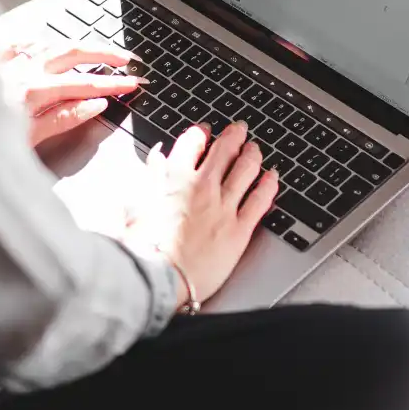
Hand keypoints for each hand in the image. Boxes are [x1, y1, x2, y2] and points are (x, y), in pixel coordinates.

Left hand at [0, 33, 144, 149]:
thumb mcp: (26, 140)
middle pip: (73, 52)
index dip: (113, 83)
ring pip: (48, 41)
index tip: (134, 83)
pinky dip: (34, 40)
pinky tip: (41, 42)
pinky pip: (16, 40)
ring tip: (93, 48)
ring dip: (73, 44)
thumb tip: (95, 104)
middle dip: (104, 53)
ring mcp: (5, 59)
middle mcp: (22, 68)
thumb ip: (62, 119)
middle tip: (126, 58)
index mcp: (34, 91)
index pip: (85, 84)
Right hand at [120, 121, 278, 310]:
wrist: (160, 278)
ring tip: (255, 149)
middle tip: (238, 130)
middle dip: (233, 135)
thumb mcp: (136, 203)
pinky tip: (272, 177)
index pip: (191, 143)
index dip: (200, 133)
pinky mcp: (240, 229)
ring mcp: (224, 206)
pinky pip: (261, 199)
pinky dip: (269, 184)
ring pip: (246, 168)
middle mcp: (202, 186)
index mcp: (174, 178)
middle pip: (224, 149)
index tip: (204, 131)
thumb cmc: (142, 248)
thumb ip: (149, 177)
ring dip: (253, 154)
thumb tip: (156, 157)